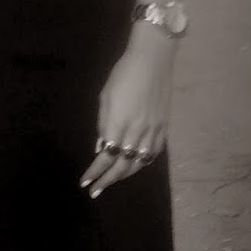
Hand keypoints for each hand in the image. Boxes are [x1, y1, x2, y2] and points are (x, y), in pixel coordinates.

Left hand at [80, 27, 175, 197]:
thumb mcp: (105, 96)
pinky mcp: (164, 126)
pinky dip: (142, 162)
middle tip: (96, 190)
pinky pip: (153, 152)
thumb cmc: (123, 73)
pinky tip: (134, 165)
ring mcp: (153, 129)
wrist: (153, 59)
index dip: (95, 172)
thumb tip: (100, 148)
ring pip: (139, 162)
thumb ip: (103, 125)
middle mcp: (137, 130)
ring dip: (124, 175)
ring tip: (112, 180)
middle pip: (122, 165)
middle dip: (107, 180)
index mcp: (118, 122)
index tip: (85, 182)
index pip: (105, 156)